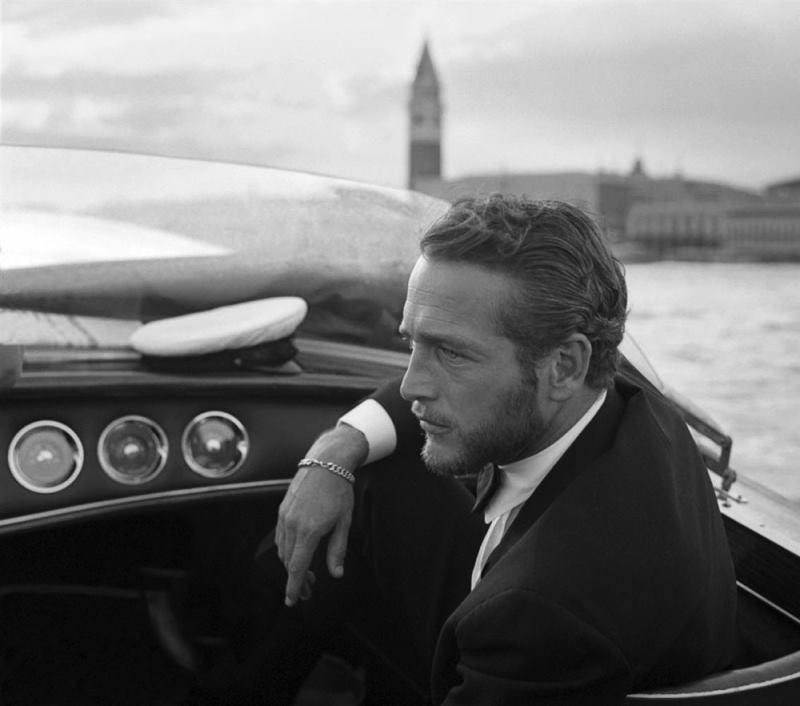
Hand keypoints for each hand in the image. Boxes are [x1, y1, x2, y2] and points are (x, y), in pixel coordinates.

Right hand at [275, 424, 367, 605]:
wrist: (325, 463)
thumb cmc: (339, 491)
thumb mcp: (344, 522)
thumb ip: (337, 550)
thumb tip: (336, 574)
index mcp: (309, 531)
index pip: (297, 567)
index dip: (294, 587)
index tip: (292, 602)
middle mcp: (292, 525)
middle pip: (288, 561)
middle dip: (295, 579)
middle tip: (308, 591)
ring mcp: (285, 517)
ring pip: (282, 550)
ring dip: (291, 565)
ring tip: (306, 574)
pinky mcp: (282, 510)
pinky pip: (281, 536)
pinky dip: (286, 550)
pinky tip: (298, 553)